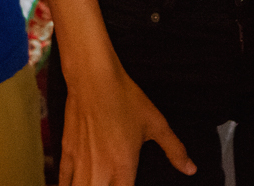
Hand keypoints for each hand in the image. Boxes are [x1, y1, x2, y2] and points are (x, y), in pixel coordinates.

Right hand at [60, 67, 194, 185]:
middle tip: (114, 184)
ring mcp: (80, 163)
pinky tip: (75, 184)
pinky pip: (62, 180)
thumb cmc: (124, 98)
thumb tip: (190, 168)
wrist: (93, 79)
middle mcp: (99, 170)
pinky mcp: (66, 152)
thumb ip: (174, 149)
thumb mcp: (155, 124)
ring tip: (96, 184)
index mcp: (122, 168)